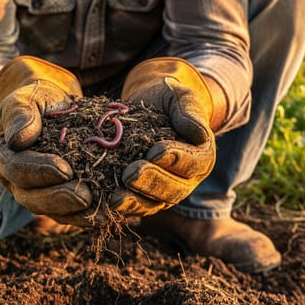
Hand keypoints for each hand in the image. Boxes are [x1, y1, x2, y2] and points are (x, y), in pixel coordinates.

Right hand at [0, 56, 93, 222]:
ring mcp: (38, 194)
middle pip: (33, 198)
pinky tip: (108, 212)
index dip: (40, 171)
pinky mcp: (60, 200)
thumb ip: (20, 115)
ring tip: (99, 207)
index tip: (64, 169)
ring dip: (76, 213)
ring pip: (53, 211)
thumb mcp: (27, 99)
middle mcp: (18, 182)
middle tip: (84, 196)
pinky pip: (71, 213)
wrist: (53, 108)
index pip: (17, 169)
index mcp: (4, 157)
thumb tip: (18, 139)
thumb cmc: (38, 101)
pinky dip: (89, 215)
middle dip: (60, 199)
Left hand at [110, 57, 216, 215]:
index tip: (154, 151)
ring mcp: (164, 191)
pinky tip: (103, 205)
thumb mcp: (180, 96)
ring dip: (134, 201)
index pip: (193, 163)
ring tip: (116, 197)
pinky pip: (134, 207)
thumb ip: (190, 112)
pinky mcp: (143, 197)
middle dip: (151, 183)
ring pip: (153, 203)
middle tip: (130, 174)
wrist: (148, 104)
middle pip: (173, 189)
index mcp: (201, 157)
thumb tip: (200, 134)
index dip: (175, 159)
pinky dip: (121, 207)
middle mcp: (186, 179)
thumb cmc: (168, 99)